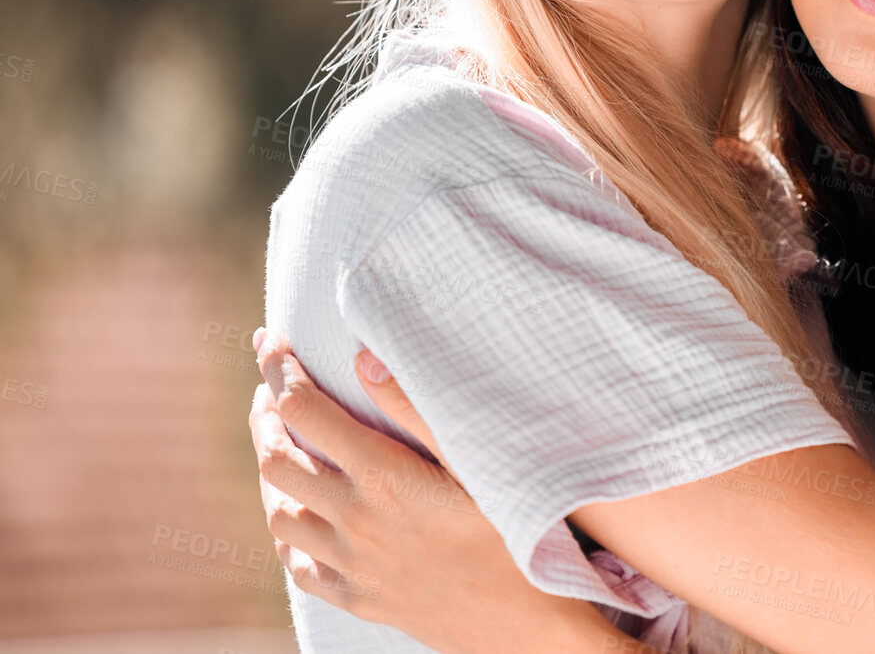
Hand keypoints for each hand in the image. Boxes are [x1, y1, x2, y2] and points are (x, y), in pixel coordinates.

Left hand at [249, 334, 602, 653]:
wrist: (522, 621)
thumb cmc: (511, 531)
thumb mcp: (474, 461)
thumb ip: (416, 407)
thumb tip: (364, 357)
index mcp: (382, 476)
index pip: (304, 409)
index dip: (278, 370)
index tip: (271, 341)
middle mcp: (354, 520)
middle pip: (274, 458)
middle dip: (266, 414)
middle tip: (272, 390)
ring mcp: (350, 564)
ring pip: (277, 514)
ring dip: (271, 471)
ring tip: (280, 443)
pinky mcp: (357, 597)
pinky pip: (297, 566)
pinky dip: (289, 533)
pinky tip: (300, 516)